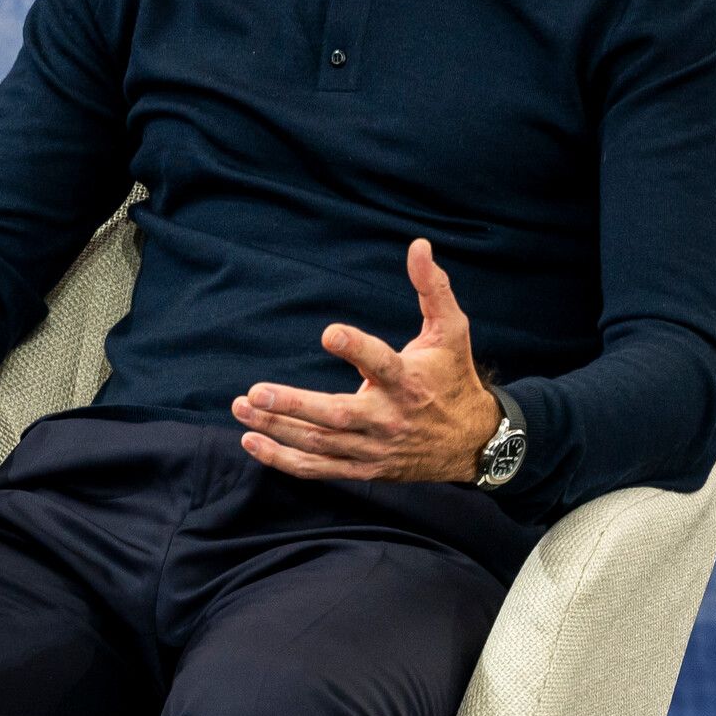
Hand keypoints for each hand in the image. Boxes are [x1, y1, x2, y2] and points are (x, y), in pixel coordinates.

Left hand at [230, 237, 500, 480]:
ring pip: (320, 444)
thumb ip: (433, 289)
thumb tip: (419, 246)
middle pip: (337, 416)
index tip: (329, 332)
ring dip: (277, 429)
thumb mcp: (452, 331)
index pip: (382, 364)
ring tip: (242, 407)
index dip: (358, 349)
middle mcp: (389, 419)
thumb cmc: (454, 377)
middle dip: (294, 406)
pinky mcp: (364, 468)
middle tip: (255, 392)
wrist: (473, 443)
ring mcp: (374, 448)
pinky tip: (251, 442)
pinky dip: (283, 460)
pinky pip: (319, 469)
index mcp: (410, 382)